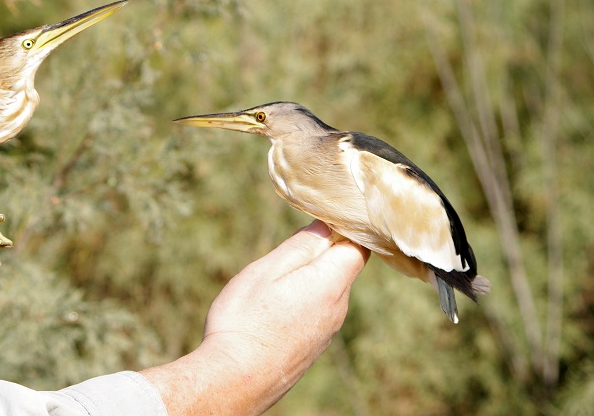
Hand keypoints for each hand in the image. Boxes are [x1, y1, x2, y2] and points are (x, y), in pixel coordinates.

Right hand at [142, 221, 368, 415]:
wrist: (236, 380)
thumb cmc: (245, 321)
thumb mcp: (268, 271)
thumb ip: (301, 246)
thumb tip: (326, 224)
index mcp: (330, 283)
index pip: (358, 245)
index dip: (347, 226)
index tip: (326, 214)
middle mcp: (337, 307)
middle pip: (343, 266)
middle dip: (323, 250)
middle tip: (288, 245)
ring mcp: (327, 329)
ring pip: (328, 288)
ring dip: (309, 276)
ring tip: (273, 281)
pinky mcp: (314, 345)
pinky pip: (317, 309)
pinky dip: (302, 298)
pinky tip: (273, 306)